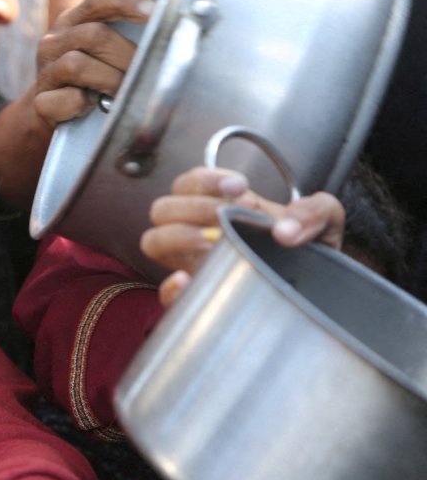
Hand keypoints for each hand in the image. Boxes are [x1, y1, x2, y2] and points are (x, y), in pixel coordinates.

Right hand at [34, 0, 151, 128]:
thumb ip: (123, 37)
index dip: (126, 3)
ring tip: (120, 93)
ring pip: (76, 65)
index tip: (153, 11)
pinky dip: (84, 105)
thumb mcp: (102, 52)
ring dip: (108, 80)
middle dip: (125, 55)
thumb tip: (165, 36)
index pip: (97, 2)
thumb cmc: (90, 80)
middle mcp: (54, 42)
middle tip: (144, 72)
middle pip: (92, 35)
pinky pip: (67, 99)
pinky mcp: (41, 101)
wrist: (52, 114)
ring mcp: (45, 72)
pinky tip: (91, 107)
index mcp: (72, 22)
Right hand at [141, 166, 345, 305]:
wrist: (320, 294)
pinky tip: (190, 280)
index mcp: (219, 208)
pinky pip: (166, 296)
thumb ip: (314, 211)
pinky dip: (172, 287)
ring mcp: (193, 266)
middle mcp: (198, 233)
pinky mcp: (197, 299)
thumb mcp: (325, 221)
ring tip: (213, 242)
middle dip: (193, 206)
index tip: (240, 187)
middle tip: (225, 216)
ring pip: (154, 242)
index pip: (188, 183)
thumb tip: (285, 233)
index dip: (205, 180)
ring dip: (178, 236)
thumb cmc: (312, 254)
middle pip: (163, 208)